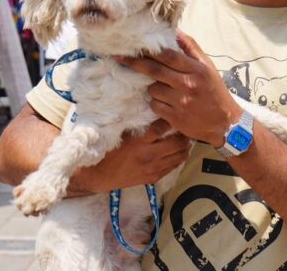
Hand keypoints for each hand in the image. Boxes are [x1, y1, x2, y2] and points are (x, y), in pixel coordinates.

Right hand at [73, 119, 189, 192]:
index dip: (169, 119)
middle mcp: (148, 156)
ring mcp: (153, 168)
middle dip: (183, 133)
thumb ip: (136, 124)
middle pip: (176, 143)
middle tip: (185, 125)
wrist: (100, 175)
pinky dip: (179, 157)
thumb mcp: (120, 134)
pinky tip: (180, 150)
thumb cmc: (108, 150)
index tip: (174, 112)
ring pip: (179, 156)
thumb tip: (152, 109)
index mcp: (137, 142)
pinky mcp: (154, 177)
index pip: (160, 128)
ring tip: (186, 137)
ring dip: (185, 146)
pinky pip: (174, 166)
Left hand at [118, 31, 240, 146]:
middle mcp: (187, 84)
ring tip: (164, 89)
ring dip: (153, 87)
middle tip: (119, 58)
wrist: (225, 123)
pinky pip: (155, 106)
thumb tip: (175, 31)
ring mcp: (180, 102)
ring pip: (153, 89)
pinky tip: (166, 103)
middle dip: (135, 63)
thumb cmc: (215, 91)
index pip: (168, 55)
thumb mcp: (207, 66)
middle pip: (154, 71)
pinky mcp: (175, 118)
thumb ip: (191, 48)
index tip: (133, 45)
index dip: (149, 50)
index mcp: (196, 69)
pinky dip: (156, 103)